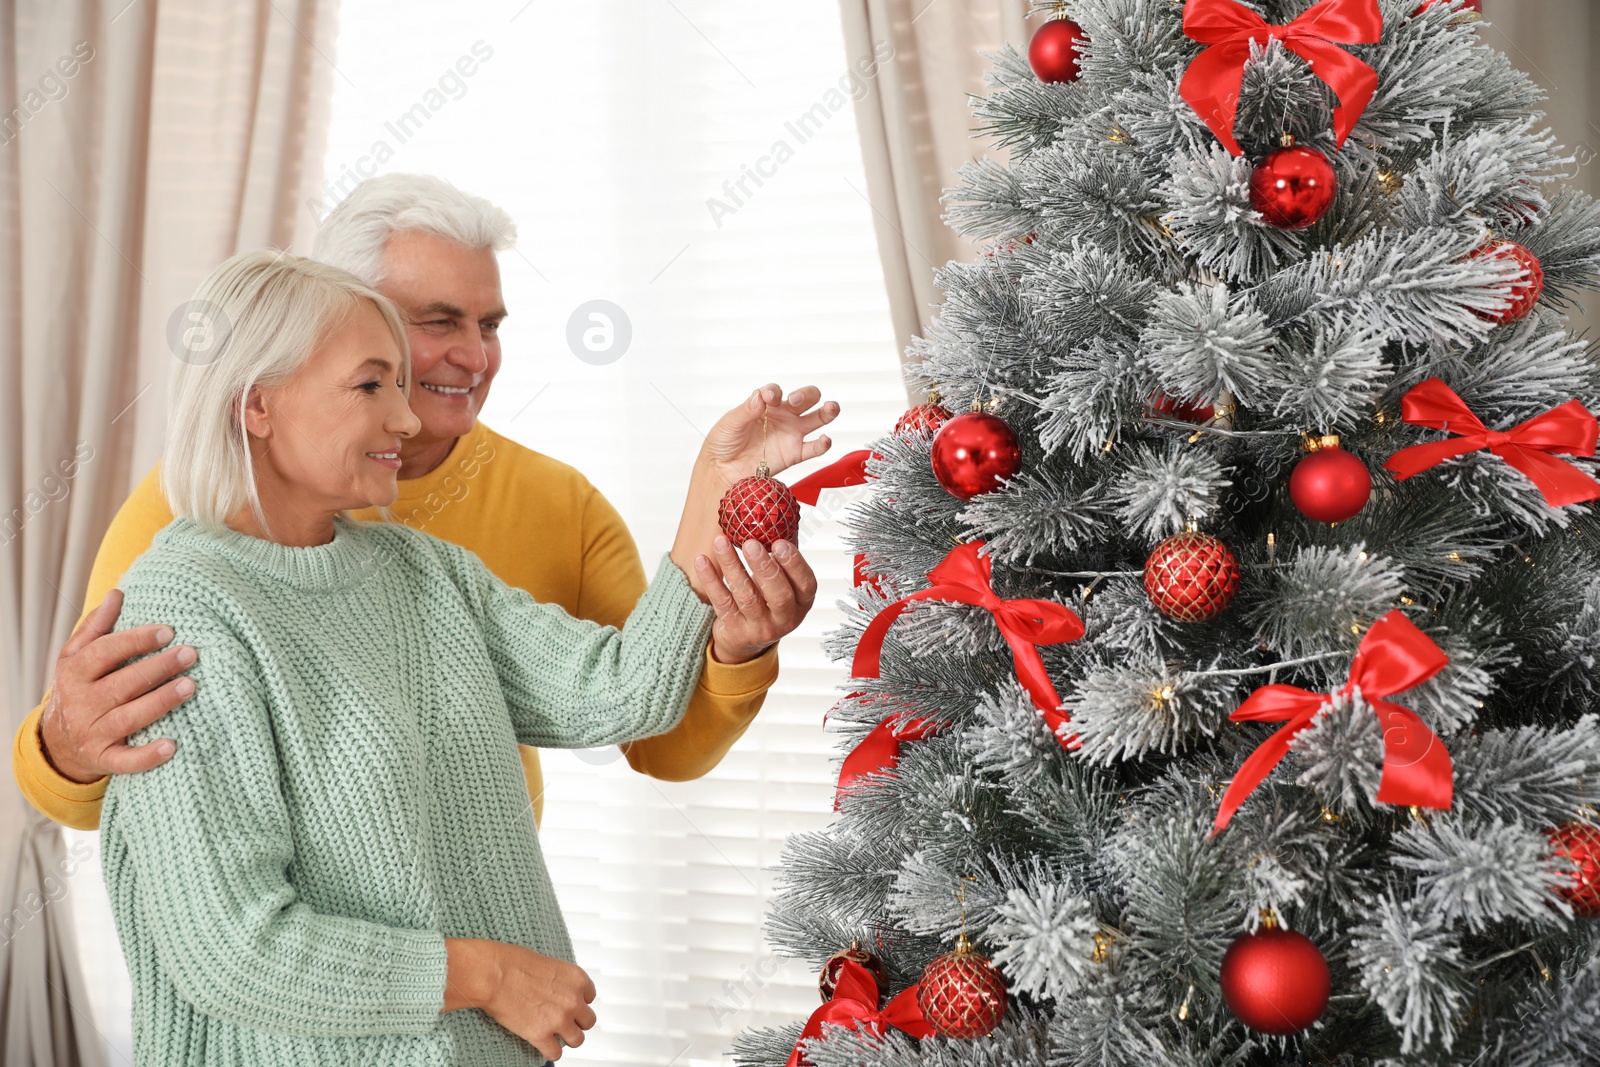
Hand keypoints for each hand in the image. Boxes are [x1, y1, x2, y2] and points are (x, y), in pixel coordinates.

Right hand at [38, 589, 195, 782]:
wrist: (57, 742)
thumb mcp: (77, 656)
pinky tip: (172, 746)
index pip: (105, 652)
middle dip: (158, 668)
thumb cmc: (79, 688)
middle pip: (122, 684)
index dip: (136, 641)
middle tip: (191, 654)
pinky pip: (126, 760)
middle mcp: (81, 703)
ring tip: (191, 686)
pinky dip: (148, 755)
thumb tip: (117, 593)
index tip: (168, 631)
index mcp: (74, 673)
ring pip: (129, 718)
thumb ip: (97, 627)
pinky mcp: (104, 759)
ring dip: (161, 702)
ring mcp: (92, 733)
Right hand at [445, 939, 595, 1060]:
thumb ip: (560, 980)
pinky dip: (550, 1052)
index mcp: (577, 979)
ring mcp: (559, 1019)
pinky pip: (555, 1053)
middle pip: (588, 1021)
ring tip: (557, 1036)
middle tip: (565, 1020)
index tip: (569, 1003)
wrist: (494, 975)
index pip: (590, 997)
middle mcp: (573, 1000)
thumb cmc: (513, 962)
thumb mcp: (549, 963)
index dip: (578, 1000)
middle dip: (577, 1021)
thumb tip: (558, 989)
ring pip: (578, 1040)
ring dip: (568, 1038)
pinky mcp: (541, 1035)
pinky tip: (545, 1046)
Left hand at [696, 536, 817, 663]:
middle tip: (750, 543)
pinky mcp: (736, 630)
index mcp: (802, 601)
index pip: (806, 583)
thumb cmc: (767, 599)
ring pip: (746, 596)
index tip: (780, 542)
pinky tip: (702, 560)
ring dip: (732, 566)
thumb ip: (784, 553)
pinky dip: (711, 580)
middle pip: (778, 595)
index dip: (794, 564)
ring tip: (721, 541)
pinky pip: (722, 602)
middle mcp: (785, 618)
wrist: (746, 639)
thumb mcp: (783, 581)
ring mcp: (760, 627)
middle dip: (764, 567)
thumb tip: (782, 514)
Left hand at [700, 383, 838, 487]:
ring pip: (817, 418)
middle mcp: (782, 416)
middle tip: (794, 400)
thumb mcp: (730, 423)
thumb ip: (746, 410)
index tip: (768, 397)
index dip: (774, 391)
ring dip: (827, 411)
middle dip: (805, 395)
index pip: (776, 391)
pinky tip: (825, 440)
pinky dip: (823, 444)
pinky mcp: (795, 453)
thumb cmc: (724, 444)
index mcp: (765, 406)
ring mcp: (791, 434)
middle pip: (805, 398)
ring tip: (831, 407)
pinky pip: (814, 448)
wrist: (723, 470)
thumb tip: (760, 398)